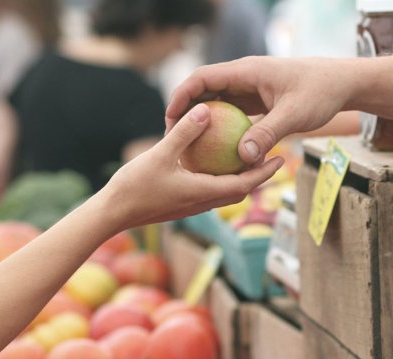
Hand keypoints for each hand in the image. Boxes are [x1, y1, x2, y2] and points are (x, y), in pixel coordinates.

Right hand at [97, 103, 283, 231]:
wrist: (111, 214)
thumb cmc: (134, 186)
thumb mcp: (160, 154)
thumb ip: (184, 133)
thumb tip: (206, 110)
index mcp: (203, 193)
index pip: (244, 185)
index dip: (264, 172)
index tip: (280, 159)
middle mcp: (202, 203)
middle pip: (239, 190)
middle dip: (258, 175)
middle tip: (273, 156)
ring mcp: (191, 205)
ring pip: (224, 192)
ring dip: (240, 178)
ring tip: (249, 157)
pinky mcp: (181, 204)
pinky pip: (208, 190)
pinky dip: (219, 178)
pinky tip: (213, 162)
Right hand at [166, 57, 358, 164]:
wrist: (342, 84)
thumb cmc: (321, 93)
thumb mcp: (294, 115)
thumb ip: (268, 134)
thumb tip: (242, 157)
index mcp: (246, 71)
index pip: (203, 78)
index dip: (182, 96)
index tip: (170, 119)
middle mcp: (244, 77)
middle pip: (204, 90)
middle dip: (186, 112)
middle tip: (173, 138)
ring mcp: (251, 89)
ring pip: (218, 103)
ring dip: (204, 122)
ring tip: (190, 147)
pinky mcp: (259, 101)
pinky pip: (233, 114)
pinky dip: (223, 129)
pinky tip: (218, 152)